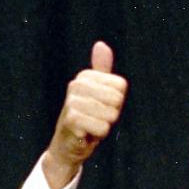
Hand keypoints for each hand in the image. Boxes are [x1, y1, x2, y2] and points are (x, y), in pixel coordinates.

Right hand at [43, 41, 127, 188]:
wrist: (67, 145)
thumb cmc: (87, 118)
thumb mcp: (99, 93)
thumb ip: (102, 70)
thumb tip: (101, 44)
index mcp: (85, 76)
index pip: (120, 87)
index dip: (116, 103)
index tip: (101, 108)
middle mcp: (76, 85)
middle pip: (117, 100)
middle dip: (111, 115)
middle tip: (96, 119)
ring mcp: (72, 101)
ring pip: (111, 115)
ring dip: (104, 126)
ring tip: (91, 127)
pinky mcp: (71, 119)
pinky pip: (102, 127)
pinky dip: (97, 135)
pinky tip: (86, 134)